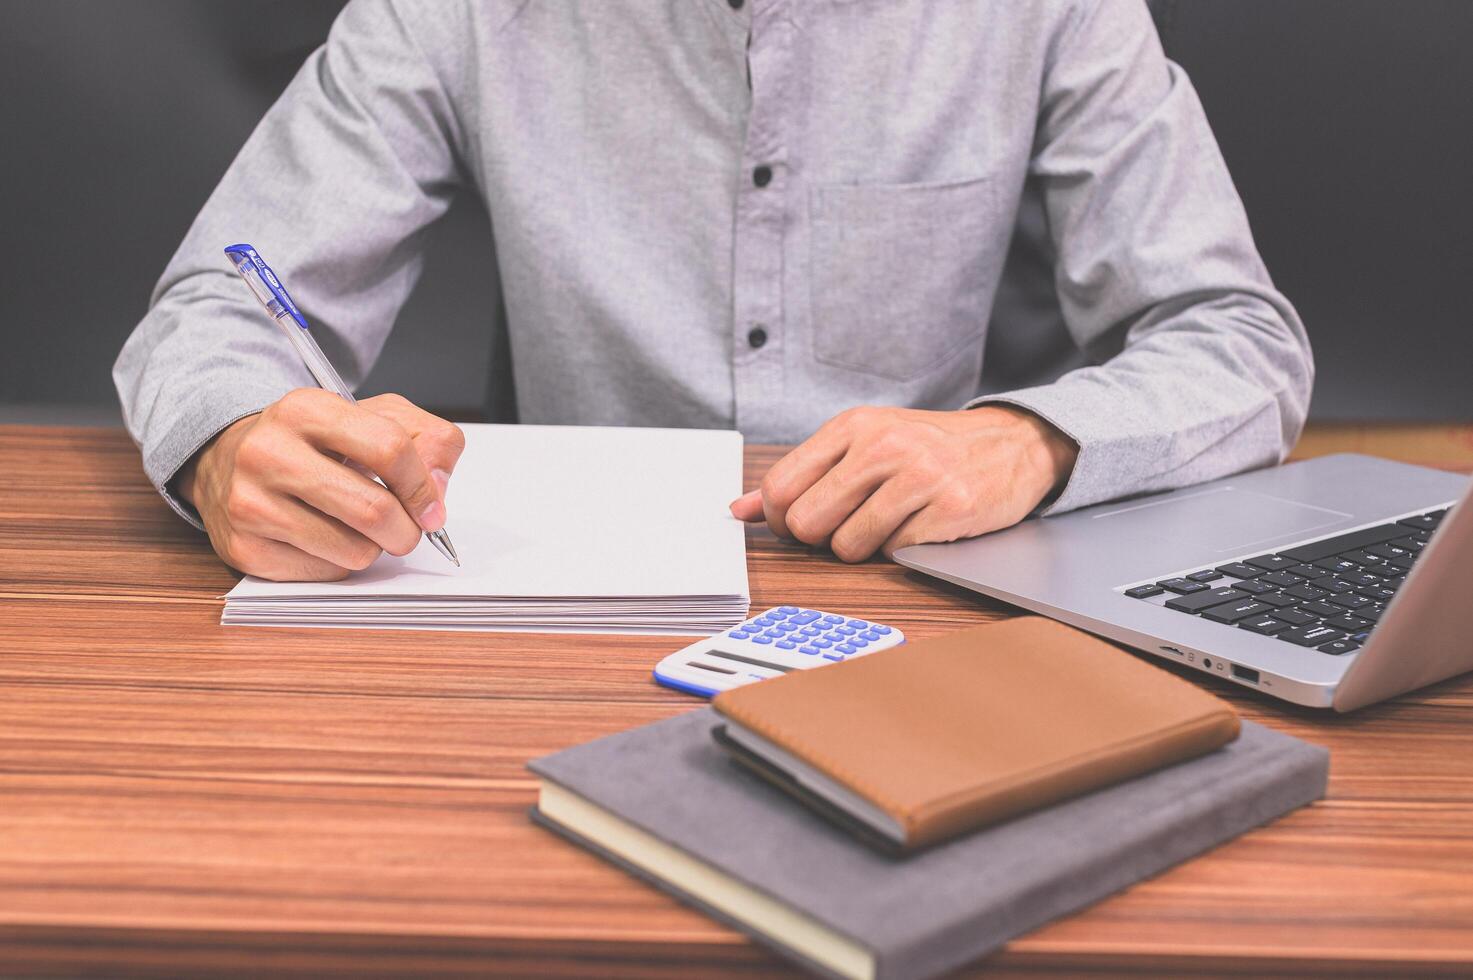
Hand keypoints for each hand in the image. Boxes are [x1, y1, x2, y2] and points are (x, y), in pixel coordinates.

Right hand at [178, 389, 465, 580]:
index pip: (389, 449)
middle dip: (406, 530)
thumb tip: (437, 493)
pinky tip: (324, 538)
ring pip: (354, 551)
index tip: (431, 507)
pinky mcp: (244, 548)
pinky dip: (340, 563)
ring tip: (357, 527)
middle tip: (405, 529)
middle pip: (374, 510)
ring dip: (372, 548)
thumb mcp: (373, 417)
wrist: (231, 460)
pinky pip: (325, 573)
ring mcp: (250, 502)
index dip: (422, 486)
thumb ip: (426, 439)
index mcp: (306, 409)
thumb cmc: (315, 442)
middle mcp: (269, 452)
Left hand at [729, 405, 1076, 562]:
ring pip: (848, 546)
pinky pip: (894, 554)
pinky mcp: (950, 508)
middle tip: (846, 527)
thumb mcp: (862, 445)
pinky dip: (901, 550)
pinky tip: (920, 525)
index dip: (783, 519)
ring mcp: (919, 476)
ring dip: (863, 548)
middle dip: (820, 539)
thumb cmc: (927, 448)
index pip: (781, 487)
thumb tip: (740, 509)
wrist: (1010, 445)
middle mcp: (883, 445)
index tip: (802, 523)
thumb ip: (803, 475)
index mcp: (853, 426)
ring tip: (888, 523)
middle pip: (808, 523)